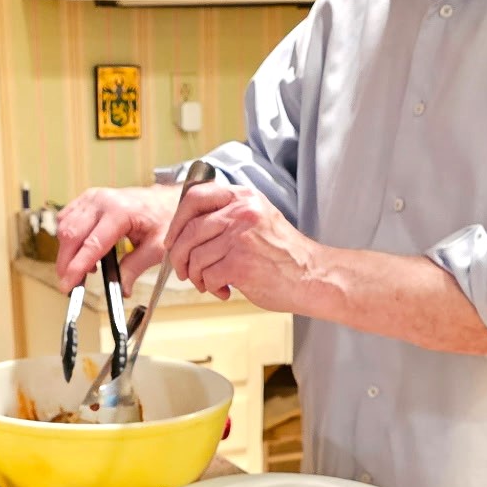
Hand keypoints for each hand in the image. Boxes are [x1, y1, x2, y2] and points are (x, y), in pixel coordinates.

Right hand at [55, 185, 175, 293]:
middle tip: (70, 285)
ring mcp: (91, 198)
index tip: (68, 285)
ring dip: (67, 252)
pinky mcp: (86, 199)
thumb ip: (135, 268)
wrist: (164, 200)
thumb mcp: (156, 248)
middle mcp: (101, 201)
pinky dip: (68, 239)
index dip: (76, 267)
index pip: (92, 244)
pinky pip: (65, 220)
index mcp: (120, 212)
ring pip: (64, 228)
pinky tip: (82, 252)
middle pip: (71, 235)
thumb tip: (121, 290)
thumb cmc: (163, 219)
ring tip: (85, 269)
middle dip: (65, 263)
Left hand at [167, 182, 318, 310]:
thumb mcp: (257, 220)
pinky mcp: (241, 263)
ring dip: (196, 276)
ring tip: (210, 283)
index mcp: (244, 197)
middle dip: (179, 256)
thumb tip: (187, 231)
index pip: (194, 197)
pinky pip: (207, 276)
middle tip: (184, 271)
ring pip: (194, 257)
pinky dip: (210, 287)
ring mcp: (240, 237)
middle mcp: (241, 212)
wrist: (313, 277)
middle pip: (188, 230)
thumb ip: (227, 216)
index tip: (173, 239)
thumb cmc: (285, 255)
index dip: (177, 221)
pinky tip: (224, 290)